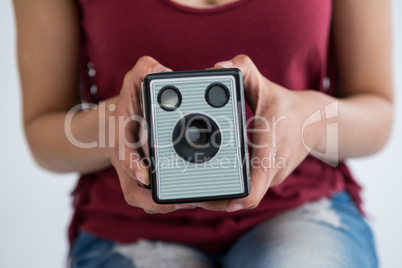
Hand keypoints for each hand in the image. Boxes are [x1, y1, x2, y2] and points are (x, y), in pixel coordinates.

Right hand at [110, 56, 194, 213]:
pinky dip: (170, 198)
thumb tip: (159, 70)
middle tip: (181, 200)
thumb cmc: (134, 96)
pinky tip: (190, 197)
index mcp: (123, 133)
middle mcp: (127, 155)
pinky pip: (155, 194)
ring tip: (191, 202)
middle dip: (153, 198)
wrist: (126, 111)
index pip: (122, 154)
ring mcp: (137, 167)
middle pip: (133, 188)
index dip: (133, 166)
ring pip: (143, 196)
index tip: (146, 176)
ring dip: (163, 203)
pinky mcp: (150, 174)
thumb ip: (145, 70)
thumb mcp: (137, 77)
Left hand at [192, 55, 327, 211]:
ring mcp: (272, 177)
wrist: (316, 121)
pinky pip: (248, 186)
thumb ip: (244, 72)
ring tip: (194, 185)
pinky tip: (212, 175)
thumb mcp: (267, 86)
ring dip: (220, 192)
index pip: (254, 187)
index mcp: (271, 152)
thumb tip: (218, 67)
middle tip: (187, 192)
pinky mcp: (269, 177)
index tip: (212, 199)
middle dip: (214, 196)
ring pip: (244, 193)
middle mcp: (273, 171)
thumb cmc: (287, 106)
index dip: (235, 198)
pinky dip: (230, 184)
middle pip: (242, 196)